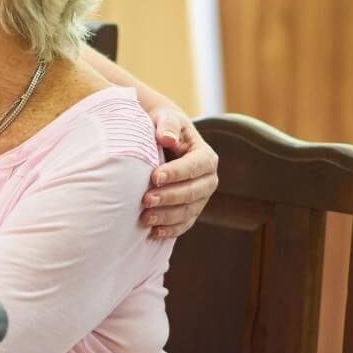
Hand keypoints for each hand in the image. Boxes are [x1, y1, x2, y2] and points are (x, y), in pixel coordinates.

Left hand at [140, 109, 218, 238]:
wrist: (162, 142)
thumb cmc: (163, 128)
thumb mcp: (166, 119)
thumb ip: (167, 125)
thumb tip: (167, 138)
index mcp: (206, 157)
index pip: (195, 166)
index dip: (176, 173)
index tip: (154, 176)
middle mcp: (208, 180)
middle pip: (193, 192)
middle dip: (169, 198)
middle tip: (145, 200)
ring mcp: (201, 198)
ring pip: (188, 212)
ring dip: (167, 217)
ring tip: (144, 218)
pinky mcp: (190, 211)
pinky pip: (184, 225)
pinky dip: (169, 231)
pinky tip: (153, 233)